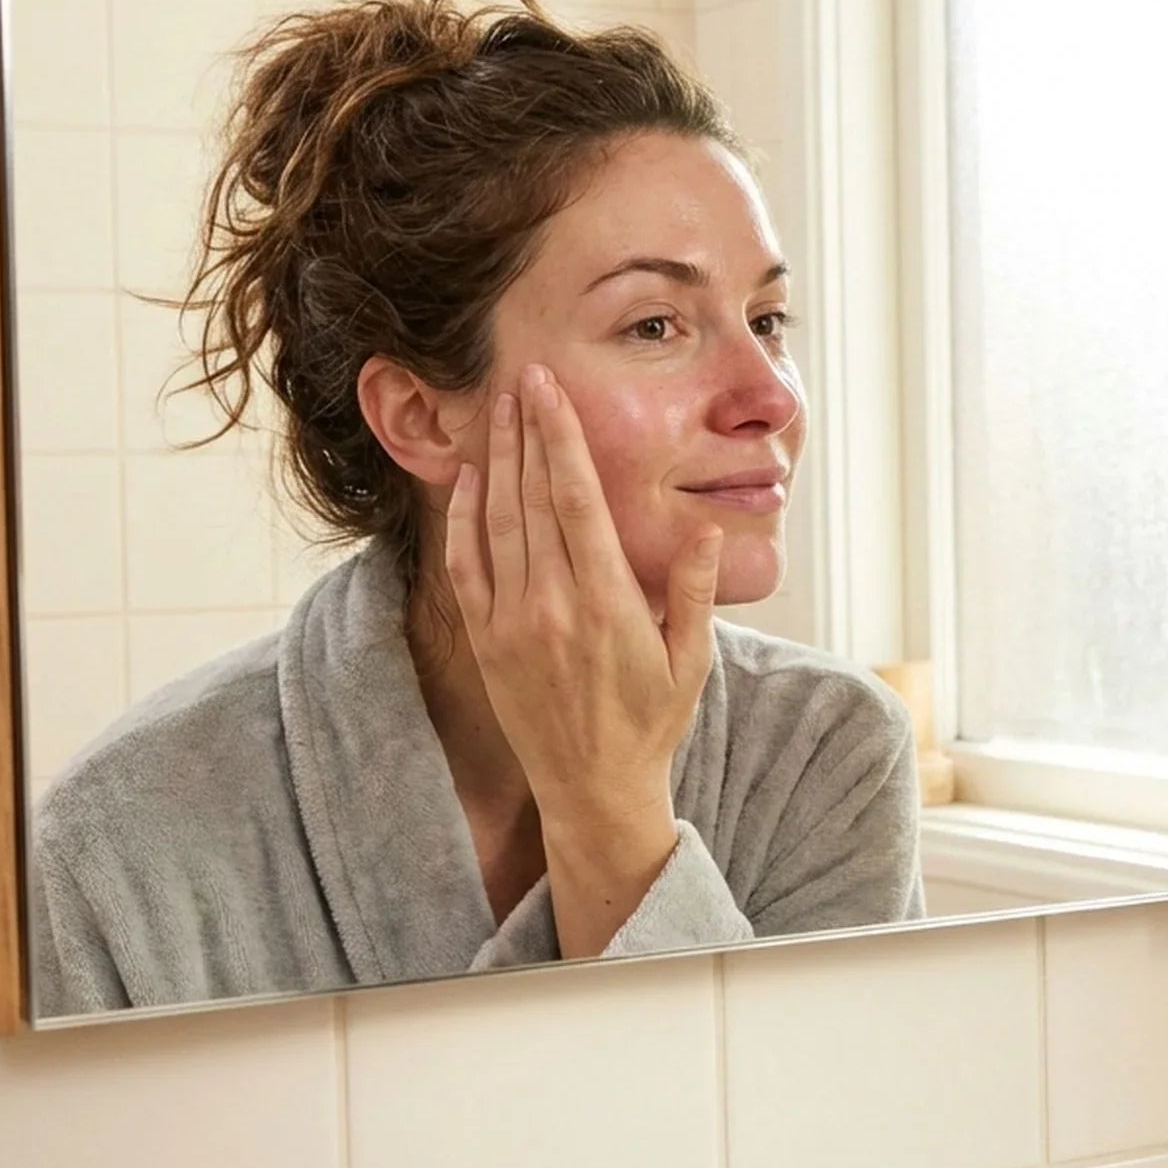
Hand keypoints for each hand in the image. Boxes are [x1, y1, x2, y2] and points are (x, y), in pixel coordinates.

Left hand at [444, 361, 722, 952]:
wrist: (594, 792)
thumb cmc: (653, 722)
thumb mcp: (691, 657)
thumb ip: (692, 586)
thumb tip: (702, 521)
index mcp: (605, 603)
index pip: (575, 499)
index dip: (559, 437)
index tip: (549, 390)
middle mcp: (550, 606)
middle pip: (530, 496)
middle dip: (526, 429)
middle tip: (522, 375)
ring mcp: (510, 623)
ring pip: (496, 521)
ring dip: (497, 459)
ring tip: (499, 409)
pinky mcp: (485, 641)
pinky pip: (466, 564)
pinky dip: (465, 516)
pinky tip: (472, 478)